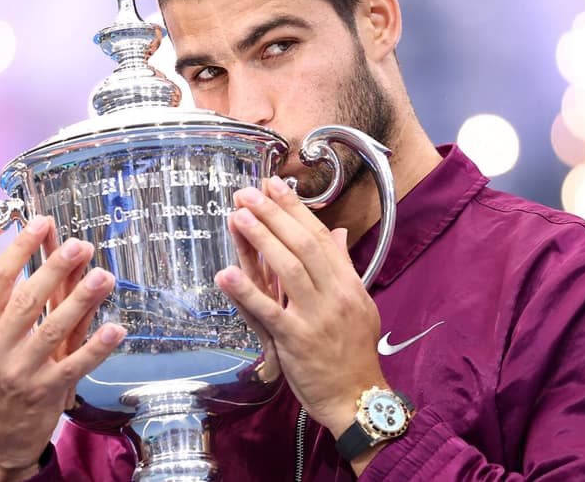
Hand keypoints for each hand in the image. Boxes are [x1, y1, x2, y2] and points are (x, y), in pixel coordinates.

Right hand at [0, 215, 125, 480]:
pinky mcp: (46, 393)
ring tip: (104, 276)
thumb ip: (22, 306)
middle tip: (80, 245)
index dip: (20, 248)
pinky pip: (76, 365)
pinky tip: (116, 329)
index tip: (41, 223)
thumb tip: (54, 259)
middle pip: (27, 299)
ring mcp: (20, 372)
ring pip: (54, 329)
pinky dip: (98, 346)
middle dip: (56, 268)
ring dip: (82, 300)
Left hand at [215, 177, 387, 438]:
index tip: (273, 186)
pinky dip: (246, 292)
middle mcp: (334, 295)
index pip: (319, 237)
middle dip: (272, 215)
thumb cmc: (354, 352)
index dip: (294, 209)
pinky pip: (268, 311)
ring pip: (287, 269)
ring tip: (237, 215)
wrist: (357, 399)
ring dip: (260, 239)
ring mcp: (315, 317)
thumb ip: (344, 267)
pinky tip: (226, 273)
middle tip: (247, 192)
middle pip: (302, 245)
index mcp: (348, 284)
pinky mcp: (295, 341)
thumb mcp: (359, 304)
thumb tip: (337, 233)